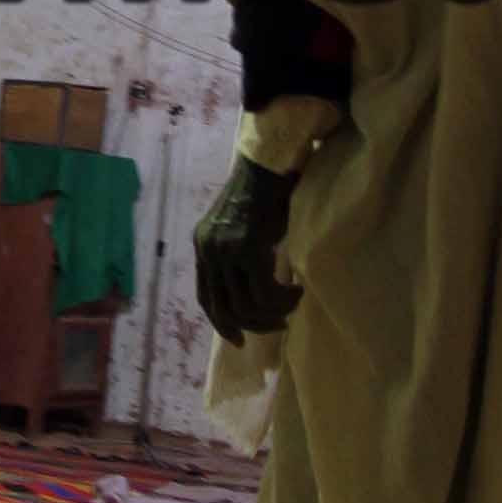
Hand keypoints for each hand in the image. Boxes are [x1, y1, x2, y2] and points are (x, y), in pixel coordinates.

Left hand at [194, 157, 299, 345]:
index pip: (206, 297)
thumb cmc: (264, 191)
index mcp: (202, 245)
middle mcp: (208, 250)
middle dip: (252, 325)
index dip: (222, 322)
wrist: (271, 164)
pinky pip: (265, 293)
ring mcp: (226, 250)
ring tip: (293, 303)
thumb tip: (253, 289)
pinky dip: (284, 300)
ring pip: (246, 306)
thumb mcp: (242, 227)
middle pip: (224, 309)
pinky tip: (298, 290)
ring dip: (273, 313)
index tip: (241, 338)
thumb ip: (238, 254)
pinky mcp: (248, 249)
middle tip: (277, 325)